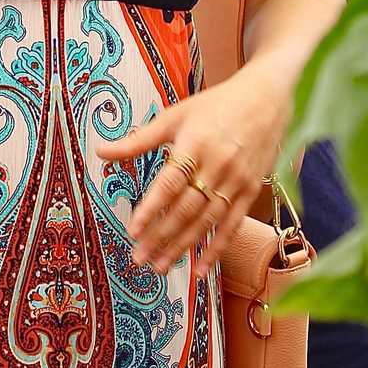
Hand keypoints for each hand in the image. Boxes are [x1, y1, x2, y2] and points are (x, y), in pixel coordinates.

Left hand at [98, 62, 291, 276]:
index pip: (169, 183)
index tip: (133, 230)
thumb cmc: (216, 105)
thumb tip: (100, 151)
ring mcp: (236, 181)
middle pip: (186, 209)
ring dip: (183, 247)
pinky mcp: (250, 191)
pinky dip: (216, 250)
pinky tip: (200, 270)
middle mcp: (217, 166)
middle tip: (139, 258)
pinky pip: (232, 226)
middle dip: (161, 236)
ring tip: (161, 267)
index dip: (151, 209)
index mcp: (195, 145)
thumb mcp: (175, 115)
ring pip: (207, 222)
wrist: (267, 98)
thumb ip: (139, 140)